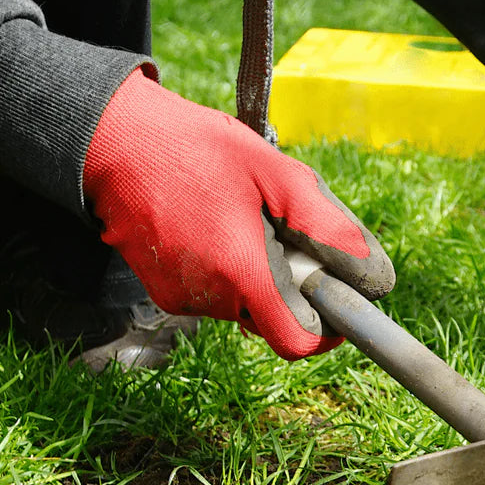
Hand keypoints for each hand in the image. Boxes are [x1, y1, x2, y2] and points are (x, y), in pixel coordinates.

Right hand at [82, 69, 394, 359]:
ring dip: (258, 273)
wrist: (114, 142)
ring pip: (244, 304)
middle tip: (281, 229)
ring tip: (242, 217)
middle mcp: (208, 298)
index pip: (297, 342)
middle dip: (290, 284)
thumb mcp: (275, 172)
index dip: (326, 330)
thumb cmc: (196, 148)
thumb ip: (325, 225)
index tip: (336, 302)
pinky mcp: (163, 291)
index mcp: (241, 272)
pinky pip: (214, 293)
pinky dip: (228, 268)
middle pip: (273, 318)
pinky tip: (215, 223)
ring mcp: (181, 298)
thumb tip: (370, 273)